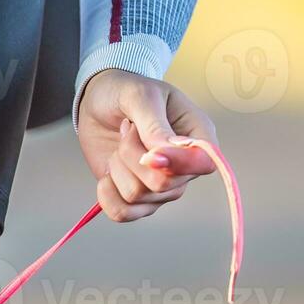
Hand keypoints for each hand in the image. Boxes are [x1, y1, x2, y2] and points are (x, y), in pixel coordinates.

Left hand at [76, 68, 218, 222]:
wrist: (99, 100)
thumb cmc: (125, 90)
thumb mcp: (139, 96)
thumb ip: (154, 125)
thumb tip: (162, 158)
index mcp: (197, 135)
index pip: (205, 164)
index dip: (177, 164)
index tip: (148, 151)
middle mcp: (184, 167)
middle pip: (165, 185)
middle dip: (133, 156)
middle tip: (127, 130)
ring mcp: (161, 185)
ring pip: (139, 197)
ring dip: (118, 168)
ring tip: (120, 144)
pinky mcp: (136, 197)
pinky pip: (123, 213)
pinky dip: (107, 196)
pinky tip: (106, 174)